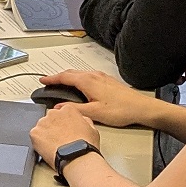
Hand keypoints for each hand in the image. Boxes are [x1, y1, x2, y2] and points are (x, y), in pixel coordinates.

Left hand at [30, 104, 100, 169]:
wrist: (77, 158)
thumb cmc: (85, 146)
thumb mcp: (92, 129)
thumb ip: (84, 120)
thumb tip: (82, 119)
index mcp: (68, 110)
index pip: (62, 112)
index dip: (63, 123)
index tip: (64, 130)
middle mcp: (54, 113)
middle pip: (50, 118)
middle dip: (53, 127)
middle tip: (59, 139)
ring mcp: (43, 123)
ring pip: (42, 127)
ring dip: (46, 134)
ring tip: (54, 146)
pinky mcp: (35, 133)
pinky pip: (34, 136)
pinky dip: (38, 142)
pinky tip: (47, 148)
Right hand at [40, 68, 156, 129]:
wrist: (142, 108)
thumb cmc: (122, 110)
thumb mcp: (95, 113)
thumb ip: (75, 110)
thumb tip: (59, 108)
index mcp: (88, 81)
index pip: (64, 76)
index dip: (51, 78)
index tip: (42, 79)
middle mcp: (94, 76)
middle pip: (71, 73)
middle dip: (58, 77)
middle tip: (49, 82)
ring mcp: (102, 77)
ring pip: (80, 74)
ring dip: (69, 77)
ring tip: (62, 84)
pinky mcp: (108, 81)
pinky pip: (88, 76)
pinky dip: (79, 79)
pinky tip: (82, 87)